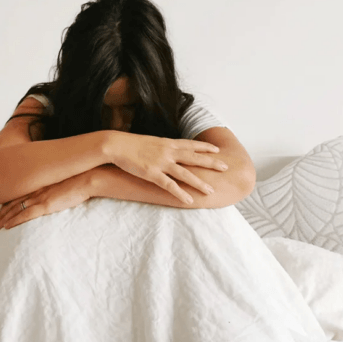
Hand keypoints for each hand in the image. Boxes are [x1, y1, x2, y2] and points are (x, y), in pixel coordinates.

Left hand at [0, 171, 92, 229]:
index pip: (19, 193)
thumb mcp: (62, 181)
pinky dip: (14, 220)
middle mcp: (36, 189)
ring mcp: (39, 197)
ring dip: (5, 218)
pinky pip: (25, 214)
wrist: (87, 178)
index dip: (9, 202)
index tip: (2, 208)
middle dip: (3, 212)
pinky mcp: (45, 205)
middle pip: (14, 201)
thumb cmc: (79, 179)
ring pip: (16, 209)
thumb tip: (55, 192)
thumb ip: (54, 187)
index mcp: (40, 183)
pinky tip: (7, 226)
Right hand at [104, 132, 227, 203]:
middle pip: (194, 158)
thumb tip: (168, 150)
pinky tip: (189, 200)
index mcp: (168, 143)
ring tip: (211, 191)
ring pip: (185, 174)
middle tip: (226, 167)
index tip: (217, 150)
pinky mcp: (152, 174)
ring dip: (199, 183)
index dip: (205, 147)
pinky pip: (169, 186)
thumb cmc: (130, 144)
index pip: (190, 144)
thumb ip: (161, 147)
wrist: (116, 144)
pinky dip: (180, 193)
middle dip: (211, 163)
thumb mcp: (150, 142)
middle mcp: (168, 152)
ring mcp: (161, 163)